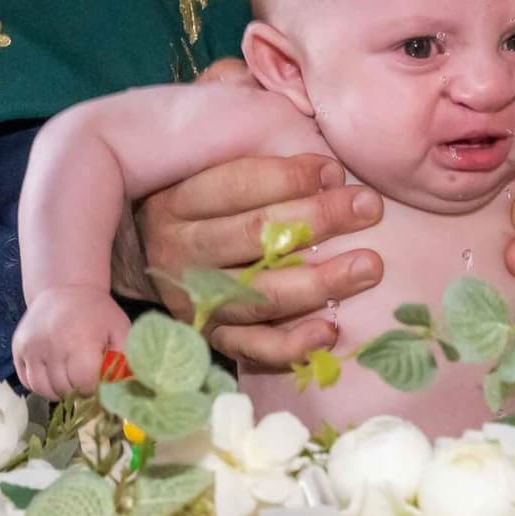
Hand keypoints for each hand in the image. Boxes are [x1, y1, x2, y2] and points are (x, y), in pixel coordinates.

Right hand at [13, 287, 132, 401]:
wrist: (64, 289)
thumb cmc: (97, 313)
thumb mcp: (120, 329)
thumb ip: (124, 359)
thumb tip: (121, 389)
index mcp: (80, 341)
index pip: (84, 383)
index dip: (93, 389)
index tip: (97, 382)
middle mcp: (52, 345)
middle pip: (63, 389)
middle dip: (76, 391)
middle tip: (83, 381)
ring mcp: (31, 347)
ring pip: (42, 389)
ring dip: (57, 393)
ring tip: (68, 381)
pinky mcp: (18, 348)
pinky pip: (27, 381)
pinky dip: (40, 386)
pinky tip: (53, 376)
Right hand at [131, 154, 384, 370]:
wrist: (145, 262)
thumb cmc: (199, 210)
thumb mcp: (206, 175)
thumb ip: (257, 167)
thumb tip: (329, 172)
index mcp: (178, 202)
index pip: (237, 185)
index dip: (290, 177)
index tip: (335, 173)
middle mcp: (181, 252)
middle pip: (254, 236)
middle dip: (318, 219)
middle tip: (369, 208)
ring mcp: (196, 300)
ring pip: (261, 294)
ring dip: (320, 282)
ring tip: (368, 267)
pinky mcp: (212, 338)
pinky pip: (254, 347)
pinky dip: (293, 344)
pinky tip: (330, 331)